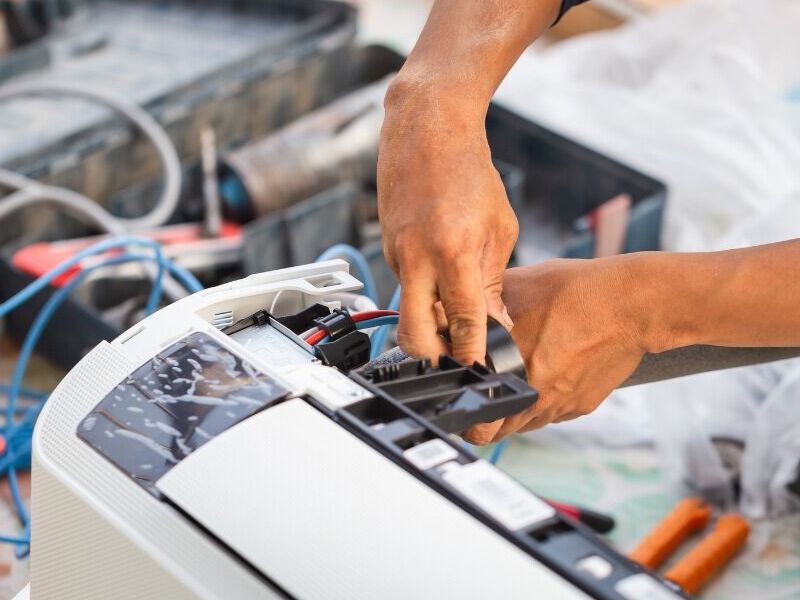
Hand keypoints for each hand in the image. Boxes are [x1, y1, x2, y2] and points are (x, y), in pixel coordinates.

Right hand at [378, 79, 517, 364]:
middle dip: (432, 358)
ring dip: (429, 323)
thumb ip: (493, 279)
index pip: (462, 321)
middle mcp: (416, 258)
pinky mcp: (386, 249)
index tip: (480, 372)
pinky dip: (423, 294)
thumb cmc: (468, 171)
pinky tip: (442, 280)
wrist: (426, 129)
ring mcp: (395, 254)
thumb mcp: (499, 227)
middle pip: (413, 334)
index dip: (472, 353)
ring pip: (408, 310)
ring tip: (457, 318)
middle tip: (455, 361)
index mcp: (453, 252)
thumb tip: (493, 320)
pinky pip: (404, 285)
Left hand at [464, 257, 655, 443]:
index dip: (466, 413)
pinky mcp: (582, 405)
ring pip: (526, 424)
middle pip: (499, 430)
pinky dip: (543, 403)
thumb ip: (482, 305)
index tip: (463, 403)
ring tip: (513, 384)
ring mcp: (561, 405)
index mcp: (511, 372)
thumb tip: (454, 308)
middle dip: (487, 418)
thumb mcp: (517, 287)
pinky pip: (553, 414)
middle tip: (483, 397)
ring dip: (514, 412)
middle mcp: (536, 397)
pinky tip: (544, 375)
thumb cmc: (576, 292)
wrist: (631, 304)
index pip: (478, 419)